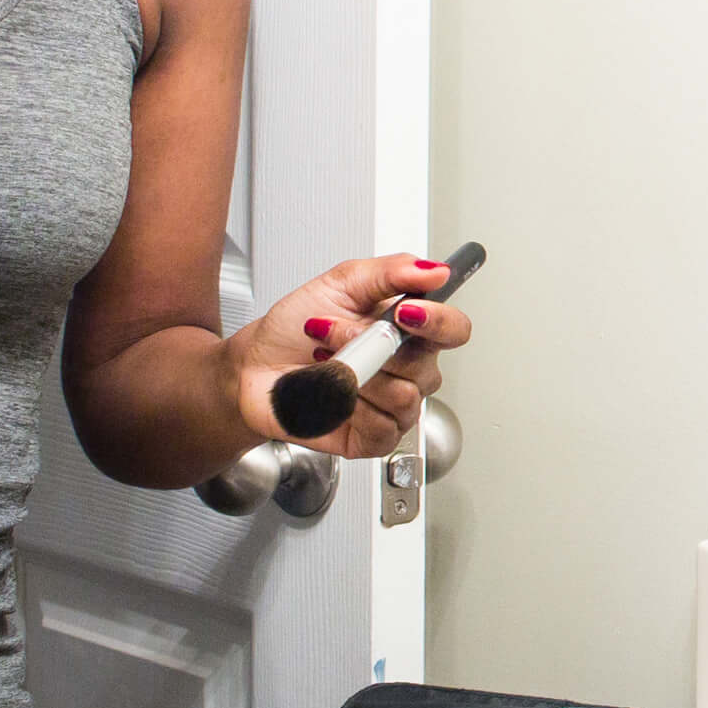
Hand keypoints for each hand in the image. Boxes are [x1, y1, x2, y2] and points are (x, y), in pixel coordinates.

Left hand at [225, 255, 472, 459]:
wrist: (254, 367)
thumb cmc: (294, 328)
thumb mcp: (341, 283)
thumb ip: (392, 271)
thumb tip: (435, 270)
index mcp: (409, 329)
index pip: (454, 328)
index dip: (438, 321)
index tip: (406, 311)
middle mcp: (409, 369)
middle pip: (426, 366)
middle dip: (371, 345)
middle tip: (332, 332)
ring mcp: (395, 405)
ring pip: (403, 397)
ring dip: (353, 375)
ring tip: (324, 362)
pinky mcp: (375, 437)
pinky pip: (383, 427)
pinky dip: (350, 407)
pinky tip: (331, 395)